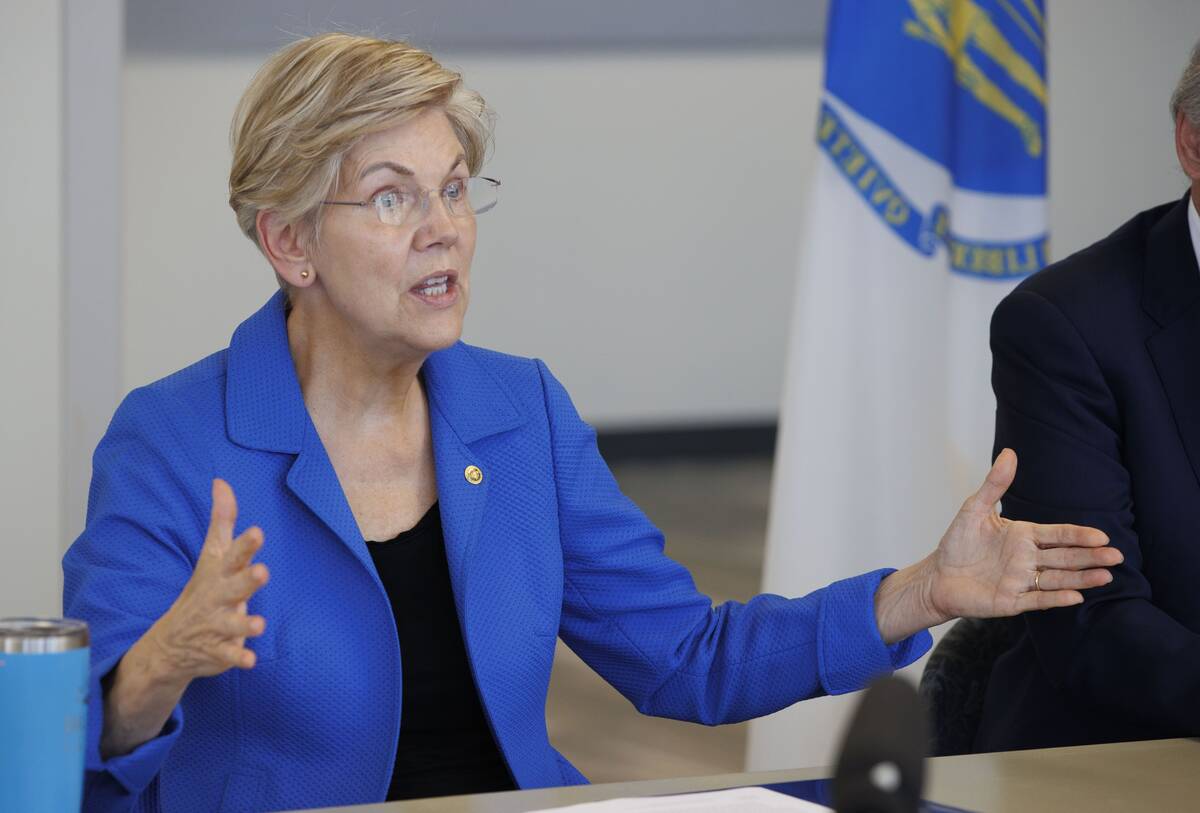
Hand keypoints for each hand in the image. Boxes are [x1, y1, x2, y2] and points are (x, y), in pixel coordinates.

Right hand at [101, 479, 269, 758]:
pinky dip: (237, 658)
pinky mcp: (217, 651)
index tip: (258, 532)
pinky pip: (227, 656)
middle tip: (263, 572)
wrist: (170, 643)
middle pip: (233, 587)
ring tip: (259, 624)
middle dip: (247, 580)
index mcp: (219, 574)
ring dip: (244, 625)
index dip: (245, 545)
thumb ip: (222, 521)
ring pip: (231, 624)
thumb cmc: (203, 589)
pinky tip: (251, 661)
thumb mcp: (212, 555)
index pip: (233, 555)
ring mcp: (215, 625)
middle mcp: (217, 598)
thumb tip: (221, 481)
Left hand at [928, 448, 1120, 619]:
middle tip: (1116, 556)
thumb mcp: (974, 509)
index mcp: (1024, 536)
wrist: (937, 576)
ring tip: (1106, 576)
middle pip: (1065, 557)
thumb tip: (1010, 452)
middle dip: (1090, 557)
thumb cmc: (957, 543)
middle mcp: (1028, 559)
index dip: (1079, 535)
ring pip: (1057, 579)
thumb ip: (995, 484)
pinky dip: (1055, 598)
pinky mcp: (1012, 601)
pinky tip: (1076, 596)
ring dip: (1081, 578)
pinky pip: (1037, 599)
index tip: (1102, 536)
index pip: (1058, 535)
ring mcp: (1022, 581)